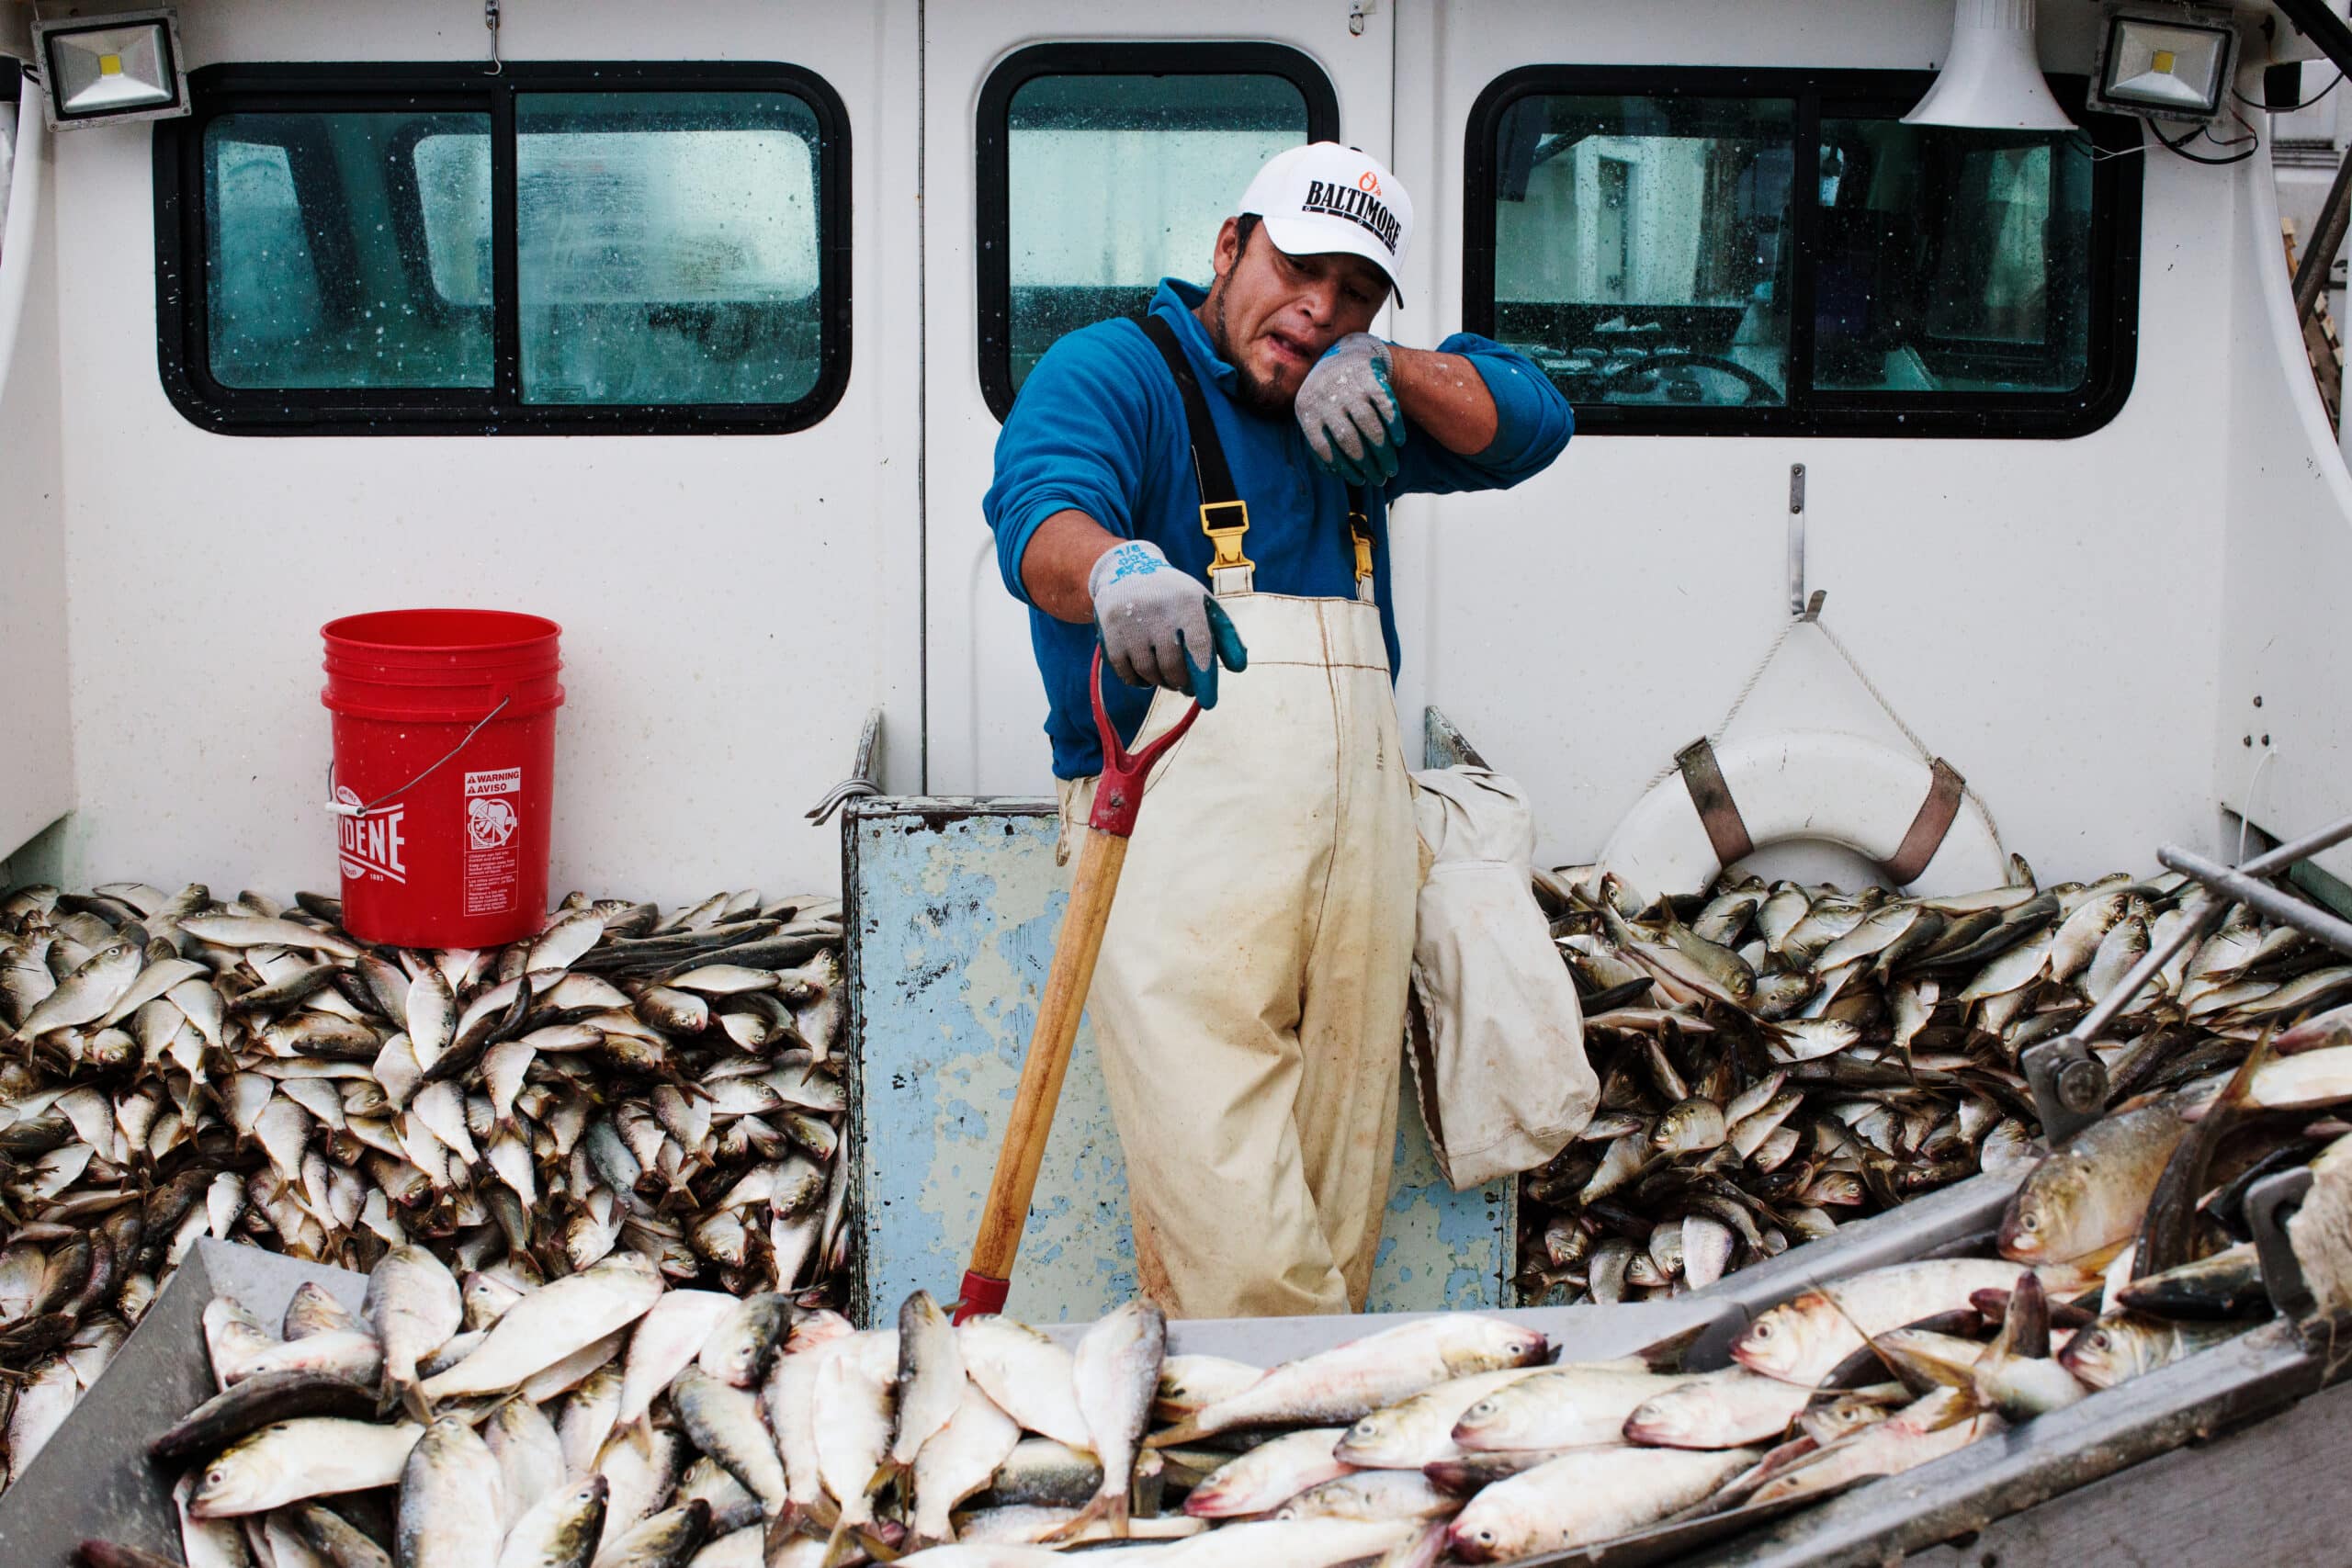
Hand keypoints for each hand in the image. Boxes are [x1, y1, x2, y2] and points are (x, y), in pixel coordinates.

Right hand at [1087, 541, 1248, 707]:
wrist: (1128, 570)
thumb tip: (1239, 667)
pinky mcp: (1111, 632)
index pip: (1199, 646)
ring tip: (1166, 676)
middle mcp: (1158, 611)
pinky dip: (1138, 681)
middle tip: (1185, 686)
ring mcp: (1131, 622)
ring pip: (1149, 672)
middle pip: (1173, 666)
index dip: (1205, 678)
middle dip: (1181, 683)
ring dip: (1160, 682)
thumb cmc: (1175, 597)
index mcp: (1188, 603)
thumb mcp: (1203, 605)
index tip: (1209, 702)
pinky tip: (1146, 675)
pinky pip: (1126, 673)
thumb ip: (1225, 636)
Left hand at [1295, 333, 1405, 485]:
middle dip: (1368, 465)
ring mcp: (1349, 387)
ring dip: (1383, 452)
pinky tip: (1399, 442)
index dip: (1345, 469)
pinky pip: (1385, 406)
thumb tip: (1334, 473)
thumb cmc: (1328, 395)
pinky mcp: (1370, 377)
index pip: (1325, 449)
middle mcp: (1327, 398)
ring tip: (1391, 467)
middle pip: (1349, 440)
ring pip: (1369, 425)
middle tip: (1381, 478)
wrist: (1344, 354)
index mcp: (1307, 411)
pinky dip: (1394, 426)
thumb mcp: (1314, 414)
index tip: (1360, 481)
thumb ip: (1319, 441)